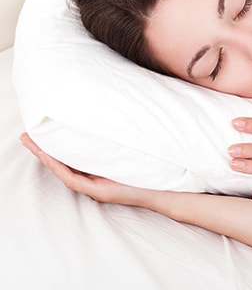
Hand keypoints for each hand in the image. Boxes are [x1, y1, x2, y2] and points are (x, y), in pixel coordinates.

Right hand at [20, 132, 152, 206]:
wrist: (164, 189)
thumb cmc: (151, 168)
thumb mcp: (130, 151)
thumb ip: (117, 141)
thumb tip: (112, 119)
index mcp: (98, 169)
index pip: (71, 157)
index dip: (54, 146)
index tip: (41, 131)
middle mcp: (93, 179)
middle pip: (62, 163)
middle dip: (43, 150)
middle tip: (27, 135)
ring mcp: (95, 186)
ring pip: (63, 171)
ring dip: (46, 158)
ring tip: (32, 143)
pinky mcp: (99, 191)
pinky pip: (74, 179)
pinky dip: (61, 168)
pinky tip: (51, 158)